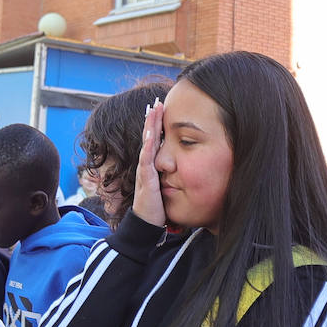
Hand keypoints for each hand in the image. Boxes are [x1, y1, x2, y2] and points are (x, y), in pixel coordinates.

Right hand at [131, 99, 165, 226]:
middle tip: (157, 102)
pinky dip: (148, 146)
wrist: (147, 224)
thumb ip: (172, 175)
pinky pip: (146, 160)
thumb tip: (182, 167)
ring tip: (153, 111)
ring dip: (149, 127)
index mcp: (152, 166)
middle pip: (149, 137)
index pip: (155, 141)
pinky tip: (151, 135)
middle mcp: (146, 165)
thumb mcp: (166, 186)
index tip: (162, 108)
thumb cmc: (157, 207)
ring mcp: (144, 171)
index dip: (158, 125)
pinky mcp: (145, 180)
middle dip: (153, 119)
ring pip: (146, 144)